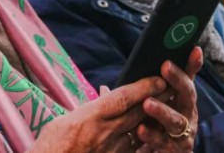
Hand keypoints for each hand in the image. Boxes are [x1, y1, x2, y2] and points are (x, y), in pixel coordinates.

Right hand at [29, 76, 165, 152]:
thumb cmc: (50, 149)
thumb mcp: (61, 122)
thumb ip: (85, 108)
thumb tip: (104, 94)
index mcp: (89, 118)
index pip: (123, 98)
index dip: (143, 87)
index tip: (158, 78)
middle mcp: (104, 133)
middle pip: (137, 112)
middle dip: (156, 99)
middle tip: (173, 87)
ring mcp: (111, 150)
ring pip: (140, 131)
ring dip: (155, 118)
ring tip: (169, 106)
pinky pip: (133, 149)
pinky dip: (144, 139)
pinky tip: (154, 133)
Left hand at [134, 46, 202, 152]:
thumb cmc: (161, 123)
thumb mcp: (162, 101)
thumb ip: (161, 82)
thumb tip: (158, 59)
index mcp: (185, 99)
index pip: (189, 77)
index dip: (193, 64)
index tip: (194, 49)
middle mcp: (188, 114)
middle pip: (187, 95)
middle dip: (178, 80)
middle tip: (165, 67)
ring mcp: (184, 133)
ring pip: (176, 120)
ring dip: (162, 110)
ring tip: (147, 103)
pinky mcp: (177, 149)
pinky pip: (164, 143)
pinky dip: (153, 136)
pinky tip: (141, 129)